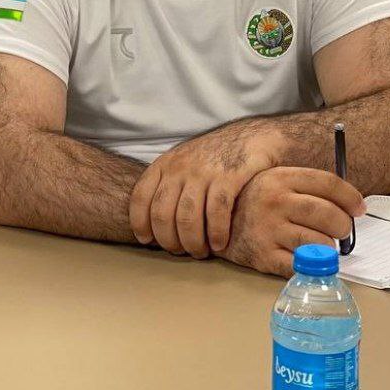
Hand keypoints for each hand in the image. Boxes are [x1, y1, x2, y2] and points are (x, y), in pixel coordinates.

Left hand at [129, 126, 281, 258]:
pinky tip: (219, 244)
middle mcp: (180, 167)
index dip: (140, 222)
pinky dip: (216, 233)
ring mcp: (203, 171)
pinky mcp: (228, 176)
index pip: (140, 196)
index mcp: (164, 164)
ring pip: (187, 217)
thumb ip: (166, 184)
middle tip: (179, 252)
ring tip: (199, 252)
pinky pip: (217, 212)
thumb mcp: (182, 161)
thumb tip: (151, 220)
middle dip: (168, 240)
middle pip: (162, 213)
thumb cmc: (213, 157)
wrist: (249, 137)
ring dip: (192, 242)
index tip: (146, 240)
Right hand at [218, 167, 364, 276]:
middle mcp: (275, 202)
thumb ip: (304, 187)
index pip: (327, 183)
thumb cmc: (252, 203)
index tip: (358, 208)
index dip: (350, 197)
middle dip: (343, 226)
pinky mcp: (263, 256)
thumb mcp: (273, 182)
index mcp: (280, 178)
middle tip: (341, 231)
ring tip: (323, 246)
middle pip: (327, 214)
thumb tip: (347, 201)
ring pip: (319, 243)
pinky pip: (301, 266)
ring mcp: (268, 230)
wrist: (212, 224)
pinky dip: (311, 267)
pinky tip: (308, 260)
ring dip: (329, 249)